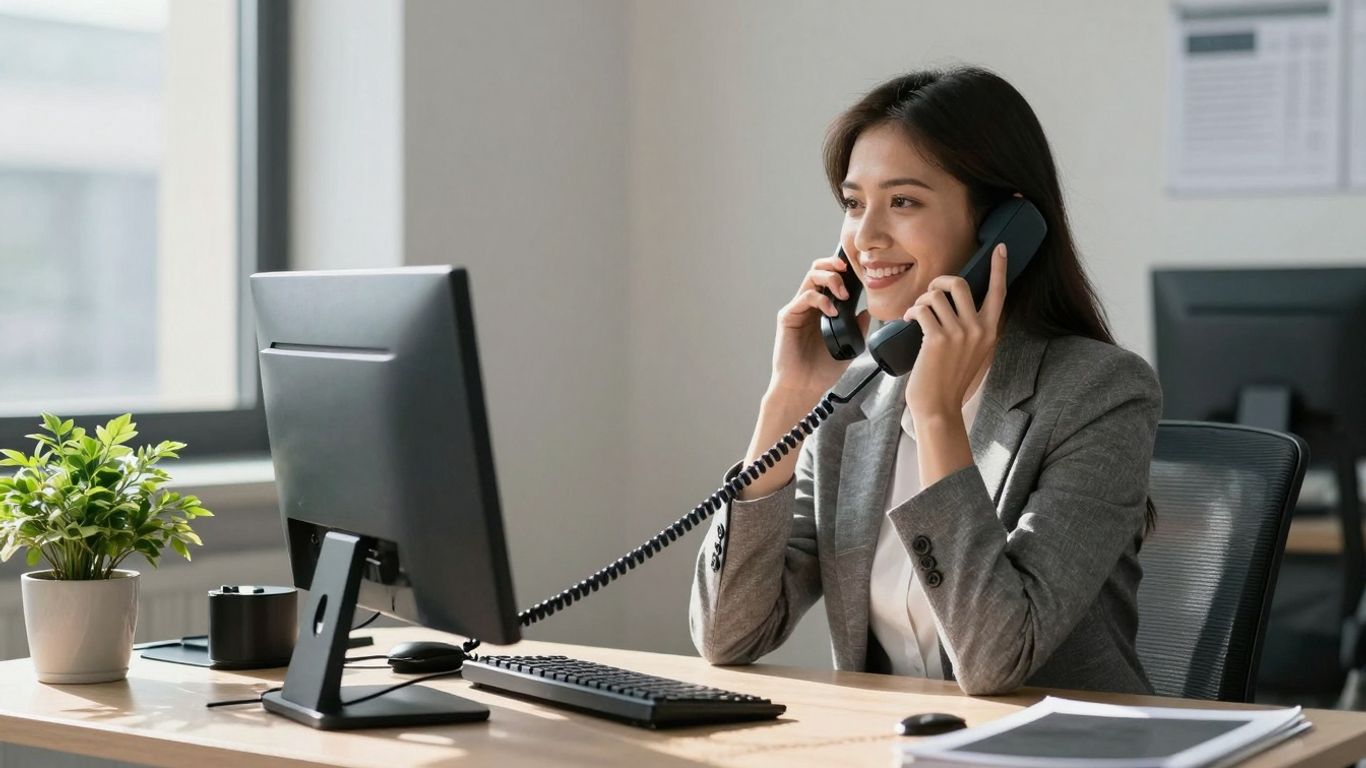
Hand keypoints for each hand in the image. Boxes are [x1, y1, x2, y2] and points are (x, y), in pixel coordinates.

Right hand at [769, 250, 870, 399]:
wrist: (803, 387)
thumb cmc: (820, 370)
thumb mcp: (848, 346)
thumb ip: (857, 328)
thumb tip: (867, 311)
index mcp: (821, 309)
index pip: (828, 278)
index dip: (840, 269)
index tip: (857, 270)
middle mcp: (807, 306)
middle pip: (817, 270)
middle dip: (834, 265)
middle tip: (849, 273)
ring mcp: (797, 310)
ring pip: (811, 278)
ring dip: (830, 279)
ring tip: (843, 295)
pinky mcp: (788, 317)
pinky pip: (805, 298)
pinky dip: (821, 299)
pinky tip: (832, 312)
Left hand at [903, 243, 1006, 420]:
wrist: (938, 407)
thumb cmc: (949, 380)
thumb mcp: (970, 352)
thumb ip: (970, 329)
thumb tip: (952, 304)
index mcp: (990, 331)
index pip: (999, 292)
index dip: (999, 268)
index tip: (1000, 248)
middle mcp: (979, 329)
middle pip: (960, 284)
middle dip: (939, 281)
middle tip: (928, 293)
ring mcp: (959, 334)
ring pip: (936, 295)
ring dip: (920, 300)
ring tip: (915, 314)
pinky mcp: (938, 339)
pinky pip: (921, 309)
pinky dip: (910, 311)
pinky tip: (907, 320)